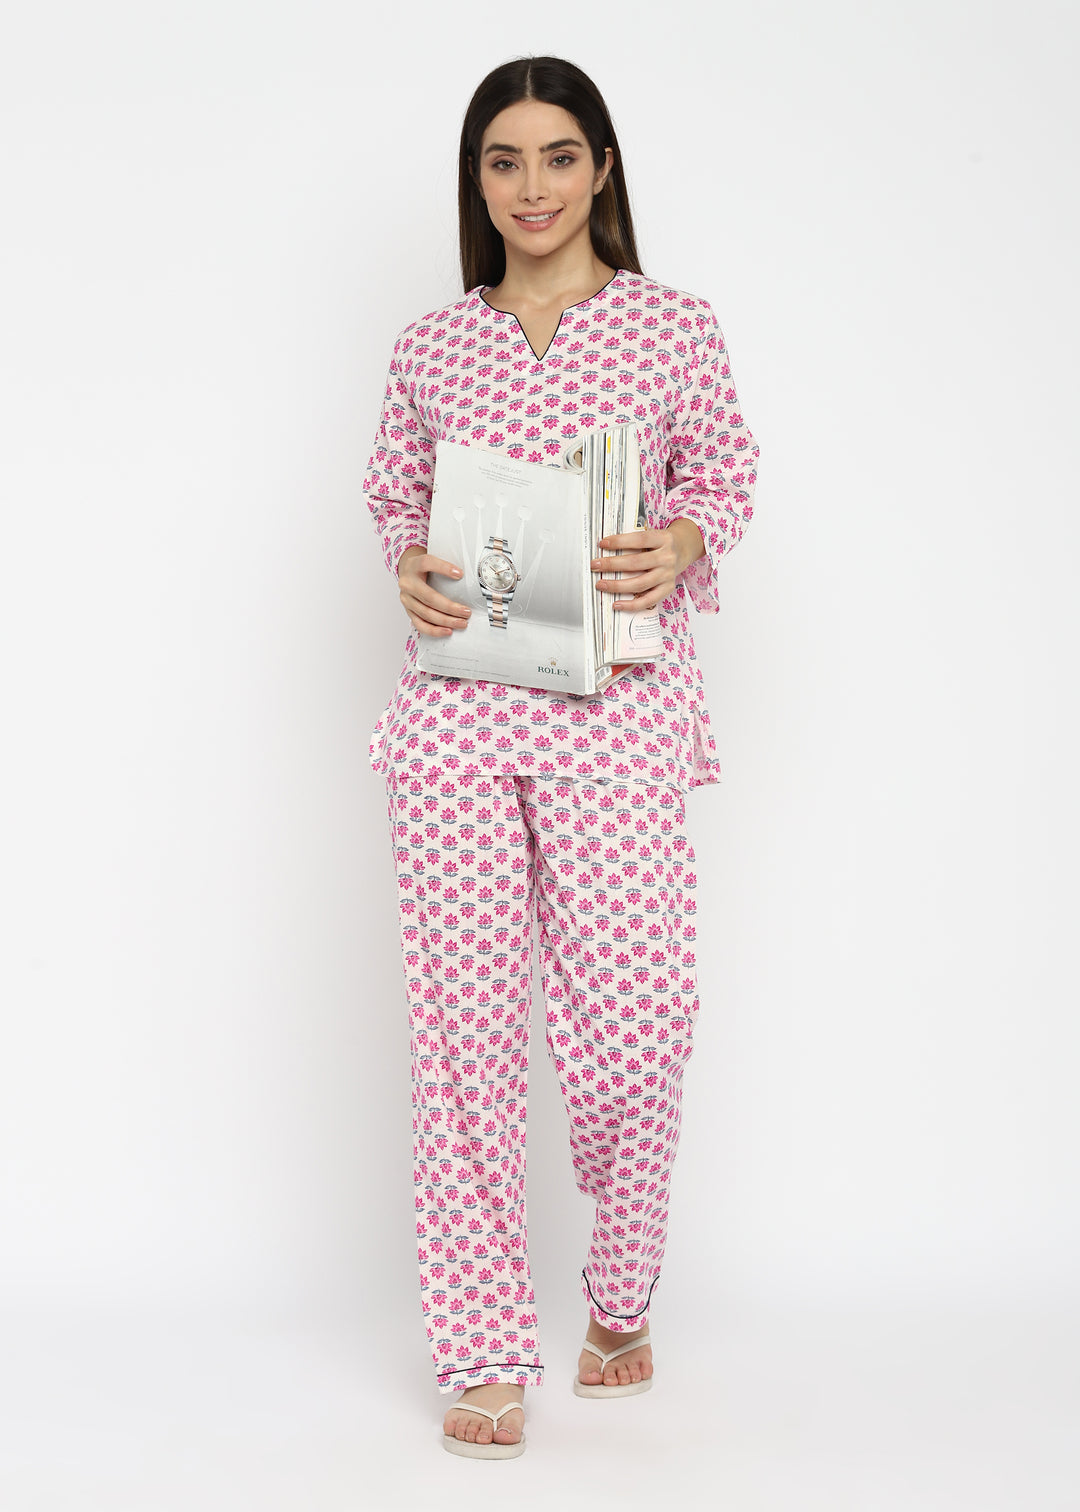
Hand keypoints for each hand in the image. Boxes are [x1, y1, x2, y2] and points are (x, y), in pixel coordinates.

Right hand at [397, 546, 471, 636]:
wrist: (408, 573)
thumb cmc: (424, 568)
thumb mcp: (431, 561)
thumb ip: (444, 564)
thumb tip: (466, 573)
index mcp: (414, 565)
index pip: (427, 563)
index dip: (443, 568)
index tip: (460, 574)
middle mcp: (407, 583)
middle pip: (428, 597)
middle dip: (449, 607)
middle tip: (466, 612)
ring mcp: (406, 599)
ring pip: (426, 613)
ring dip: (446, 620)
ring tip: (461, 622)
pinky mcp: (408, 611)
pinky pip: (420, 624)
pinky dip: (434, 630)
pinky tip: (447, 630)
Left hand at [590, 520, 704, 611]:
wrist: (684, 549)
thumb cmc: (661, 543)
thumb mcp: (653, 535)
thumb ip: (635, 541)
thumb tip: (606, 549)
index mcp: (663, 539)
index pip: (639, 539)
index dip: (620, 541)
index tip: (602, 544)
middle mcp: (667, 557)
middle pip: (636, 563)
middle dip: (612, 564)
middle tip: (595, 565)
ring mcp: (668, 575)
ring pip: (640, 583)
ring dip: (617, 585)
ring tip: (601, 584)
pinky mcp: (668, 588)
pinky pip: (648, 600)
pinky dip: (631, 604)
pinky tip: (616, 604)